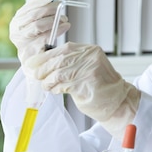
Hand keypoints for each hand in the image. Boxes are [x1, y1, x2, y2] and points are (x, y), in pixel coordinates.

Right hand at [9, 0, 70, 65]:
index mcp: (16, 22)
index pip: (28, 7)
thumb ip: (40, 10)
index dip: (41, 0)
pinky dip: (57, 30)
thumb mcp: (36, 25)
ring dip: (54, 19)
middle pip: (34, 15)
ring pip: (38, 25)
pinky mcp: (30, 54)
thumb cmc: (37, 41)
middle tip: (61, 8)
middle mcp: (16, 33)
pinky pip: (44, 39)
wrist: (34, 65)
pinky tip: (64, 27)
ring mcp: (21, 44)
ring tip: (65, 19)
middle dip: (50, 9)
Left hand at [25, 42, 140, 136]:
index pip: (63, 49)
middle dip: (43, 68)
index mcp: (90, 50)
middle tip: (36, 75)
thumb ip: (70, 62)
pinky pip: (63, 84)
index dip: (45, 56)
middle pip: (59, 59)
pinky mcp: (86, 84)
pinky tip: (55, 90)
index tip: (33, 62)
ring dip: (48, 80)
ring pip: (59, 72)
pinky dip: (55, 88)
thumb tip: (43, 61)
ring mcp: (89, 69)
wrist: (118, 102)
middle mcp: (91, 57)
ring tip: (46, 85)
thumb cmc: (99, 87)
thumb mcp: (86, 67)